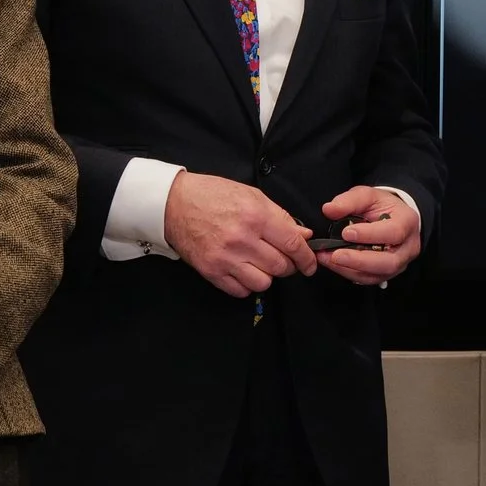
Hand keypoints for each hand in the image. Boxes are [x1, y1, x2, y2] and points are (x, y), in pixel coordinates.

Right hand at [166, 171, 317, 297]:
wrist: (174, 203)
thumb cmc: (213, 195)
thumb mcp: (252, 196)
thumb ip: (280, 217)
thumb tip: (304, 235)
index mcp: (255, 216)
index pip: (292, 244)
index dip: (306, 257)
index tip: (310, 263)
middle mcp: (242, 239)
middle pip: (280, 266)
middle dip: (288, 266)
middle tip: (284, 259)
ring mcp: (225, 258)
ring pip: (263, 283)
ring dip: (267, 276)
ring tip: (260, 264)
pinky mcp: (211, 271)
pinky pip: (240, 291)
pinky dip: (246, 284)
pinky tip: (243, 270)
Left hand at [315, 188, 421, 284]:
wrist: (393, 218)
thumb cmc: (382, 207)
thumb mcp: (368, 195)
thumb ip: (350, 200)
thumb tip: (329, 209)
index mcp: (407, 222)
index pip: (393, 232)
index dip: (370, 235)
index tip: (346, 232)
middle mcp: (408, 247)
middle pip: (388, 262)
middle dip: (359, 260)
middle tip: (335, 255)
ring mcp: (399, 263)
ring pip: (378, 275)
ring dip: (350, 269)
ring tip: (328, 259)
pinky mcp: (387, 273)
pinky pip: (369, 279)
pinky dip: (349, 273)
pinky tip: (333, 263)